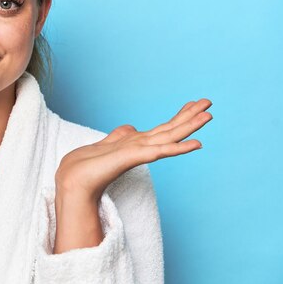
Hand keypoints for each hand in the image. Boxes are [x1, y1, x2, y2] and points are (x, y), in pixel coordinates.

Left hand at [55, 99, 212, 202]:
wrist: (73, 181)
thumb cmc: (86, 166)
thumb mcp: (105, 144)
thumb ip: (121, 136)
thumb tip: (131, 128)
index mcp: (136, 143)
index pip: (162, 128)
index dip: (178, 115)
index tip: (193, 103)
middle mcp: (141, 148)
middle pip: (170, 129)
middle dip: (189, 116)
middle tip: (209, 103)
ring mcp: (139, 153)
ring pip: (169, 137)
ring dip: (189, 127)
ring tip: (208, 115)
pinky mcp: (133, 158)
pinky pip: (160, 151)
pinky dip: (178, 148)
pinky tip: (194, 144)